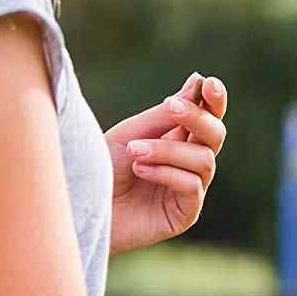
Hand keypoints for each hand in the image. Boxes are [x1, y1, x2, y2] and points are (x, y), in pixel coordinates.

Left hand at [104, 73, 227, 254]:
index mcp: (178, 139)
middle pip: (215, 135)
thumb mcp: (131, 133)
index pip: (208, 117)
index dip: (214, 101)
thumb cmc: (100, 167)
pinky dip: (166, 173)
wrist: (81, 205)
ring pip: (204, 160)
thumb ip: (165, 114)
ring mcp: (190, 189)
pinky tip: (139, 170)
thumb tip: (197, 82)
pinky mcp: (185, 213)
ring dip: (168, 150)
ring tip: (134, 152)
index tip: (209, 83)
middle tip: (172, 107)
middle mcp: (189, 163)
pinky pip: (192, 186)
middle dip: (198, 118)